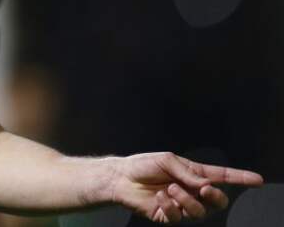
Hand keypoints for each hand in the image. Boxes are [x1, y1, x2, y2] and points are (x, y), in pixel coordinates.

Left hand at [112, 151, 262, 223]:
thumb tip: (207, 185)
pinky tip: (159, 196)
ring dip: (186, 200)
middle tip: (204, 189)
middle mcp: (191, 192)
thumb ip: (189, 173)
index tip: (257, 180)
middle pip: (218, 202)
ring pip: (199, 212)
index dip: (240, 178)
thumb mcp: (168, 161)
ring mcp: (181, 206)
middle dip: (215, 197)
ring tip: (170, 188)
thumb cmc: (144, 165)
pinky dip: (169, 205)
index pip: (222, 177)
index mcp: (194, 175)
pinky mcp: (169, 217)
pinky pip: (177, 217)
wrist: (121, 177)